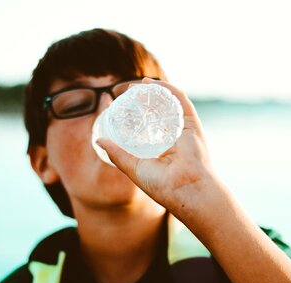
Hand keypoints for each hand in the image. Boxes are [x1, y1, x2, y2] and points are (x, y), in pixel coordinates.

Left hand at [96, 77, 214, 214]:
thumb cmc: (162, 186)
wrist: (186, 191)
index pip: (150, 126)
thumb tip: (99, 141)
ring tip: (138, 83)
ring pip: (169, 103)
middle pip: (160, 111)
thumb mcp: (133, 167)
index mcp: (164, 149)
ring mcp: (185, 129)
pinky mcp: (192, 123)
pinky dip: (167, 88)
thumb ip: (117, 154)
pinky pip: (180, 100)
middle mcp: (176, 137)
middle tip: (128, 91)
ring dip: (154, 90)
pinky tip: (151, 83)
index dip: (137, 114)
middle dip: (144, 98)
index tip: (122, 105)